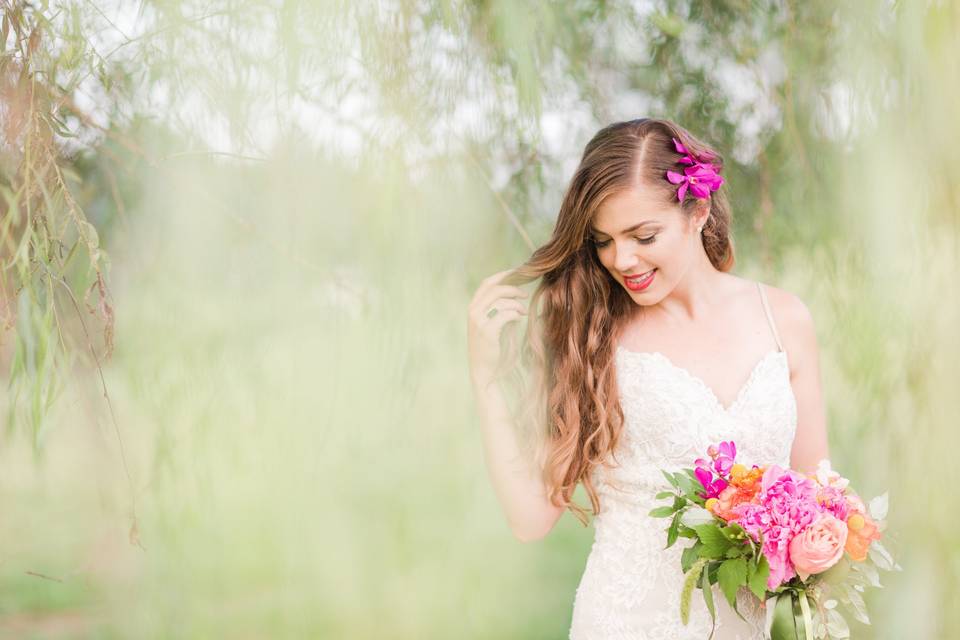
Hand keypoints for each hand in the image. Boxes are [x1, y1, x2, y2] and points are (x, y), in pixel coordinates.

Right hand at [467, 267, 528, 386]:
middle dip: (513, 287)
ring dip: (516, 303)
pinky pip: (505, 314)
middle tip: (525, 294)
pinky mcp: (487, 331)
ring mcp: (478, 320)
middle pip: (495, 288)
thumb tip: (517, 294)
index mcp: (474, 306)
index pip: (487, 283)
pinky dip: (515, 313)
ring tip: (523, 311)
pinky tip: (519, 318)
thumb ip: (502, 308)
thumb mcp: (496, 323)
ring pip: (501, 300)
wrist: (484, 370)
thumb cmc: (493, 346)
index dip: (503, 275)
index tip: (518, 274)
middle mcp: (473, 310)